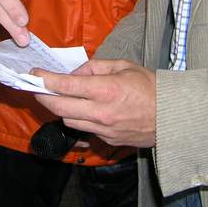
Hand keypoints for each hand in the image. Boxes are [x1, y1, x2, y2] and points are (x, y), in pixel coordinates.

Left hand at [34, 59, 156, 147]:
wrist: (173, 117)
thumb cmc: (151, 87)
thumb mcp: (124, 66)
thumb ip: (96, 67)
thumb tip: (76, 73)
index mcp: (106, 89)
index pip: (66, 85)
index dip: (46, 79)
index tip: (34, 74)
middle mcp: (101, 112)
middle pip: (59, 108)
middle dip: (43, 97)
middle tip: (36, 88)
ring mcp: (103, 129)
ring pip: (69, 120)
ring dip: (60, 109)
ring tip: (60, 98)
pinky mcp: (107, 140)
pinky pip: (84, 129)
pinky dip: (78, 118)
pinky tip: (81, 110)